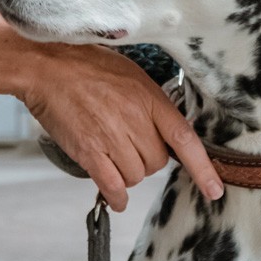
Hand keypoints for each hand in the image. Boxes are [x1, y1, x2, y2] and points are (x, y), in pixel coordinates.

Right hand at [21, 41, 223, 211]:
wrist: (46, 65)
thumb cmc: (86, 65)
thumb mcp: (129, 74)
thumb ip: (150, 103)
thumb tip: (164, 132)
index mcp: (149, 98)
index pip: (185, 138)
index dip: (203, 168)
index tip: (214, 190)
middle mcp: (135, 119)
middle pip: (157, 162)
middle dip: (145, 159)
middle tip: (125, 141)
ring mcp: (111, 137)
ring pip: (136, 176)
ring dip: (126, 173)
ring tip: (109, 151)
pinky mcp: (89, 151)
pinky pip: (113, 187)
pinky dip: (116, 196)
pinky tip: (114, 195)